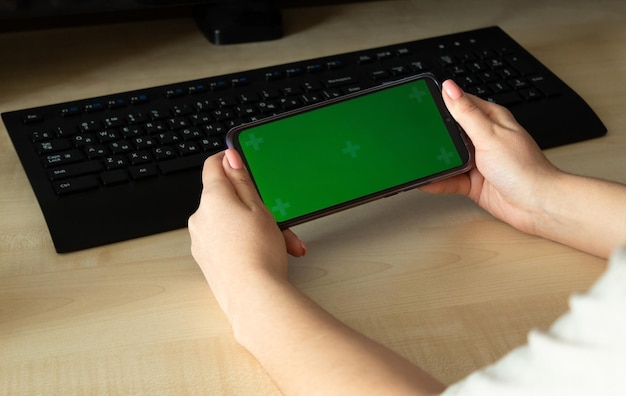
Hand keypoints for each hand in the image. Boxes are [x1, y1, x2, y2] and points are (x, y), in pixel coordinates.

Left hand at [188, 149, 305, 316]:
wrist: (254, 298)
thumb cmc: (259, 253)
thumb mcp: (258, 207)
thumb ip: (241, 181)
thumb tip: (228, 158)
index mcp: (212, 200)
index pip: (213, 167)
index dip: (228, 160)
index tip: (243, 162)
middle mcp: (200, 219)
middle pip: (227, 200)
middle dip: (255, 206)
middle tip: (281, 219)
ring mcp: (202, 242)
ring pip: (231, 224)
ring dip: (257, 229)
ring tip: (286, 244)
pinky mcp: (208, 262)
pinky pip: (228, 243)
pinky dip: (247, 244)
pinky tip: (270, 256)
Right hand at [421, 80, 560, 234]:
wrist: (536, 205)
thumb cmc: (524, 169)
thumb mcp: (489, 135)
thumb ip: (466, 113)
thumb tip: (449, 88)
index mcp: (490, 119)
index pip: (461, 103)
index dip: (442, 101)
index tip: (421, 100)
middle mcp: (483, 139)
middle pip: (450, 131)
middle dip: (434, 133)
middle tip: (414, 134)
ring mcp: (478, 161)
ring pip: (448, 156)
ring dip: (435, 159)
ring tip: (417, 158)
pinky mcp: (473, 182)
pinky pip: (449, 179)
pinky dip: (437, 181)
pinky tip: (426, 180)